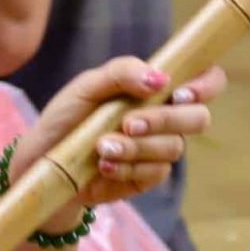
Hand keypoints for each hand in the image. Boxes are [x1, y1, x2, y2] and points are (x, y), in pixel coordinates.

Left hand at [30, 57, 224, 209]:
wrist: (43, 160)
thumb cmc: (68, 117)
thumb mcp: (87, 85)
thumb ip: (122, 72)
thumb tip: (160, 79)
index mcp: (158, 90)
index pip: (206, 81)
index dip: (206, 85)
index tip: (180, 94)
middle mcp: (166, 118)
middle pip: (199, 118)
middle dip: (164, 120)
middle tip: (128, 123)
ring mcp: (159, 150)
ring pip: (173, 148)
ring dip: (136, 147)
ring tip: (101, 146)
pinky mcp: (147, 178)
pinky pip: (154, 173)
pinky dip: (126, 168)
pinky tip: (102, 166)